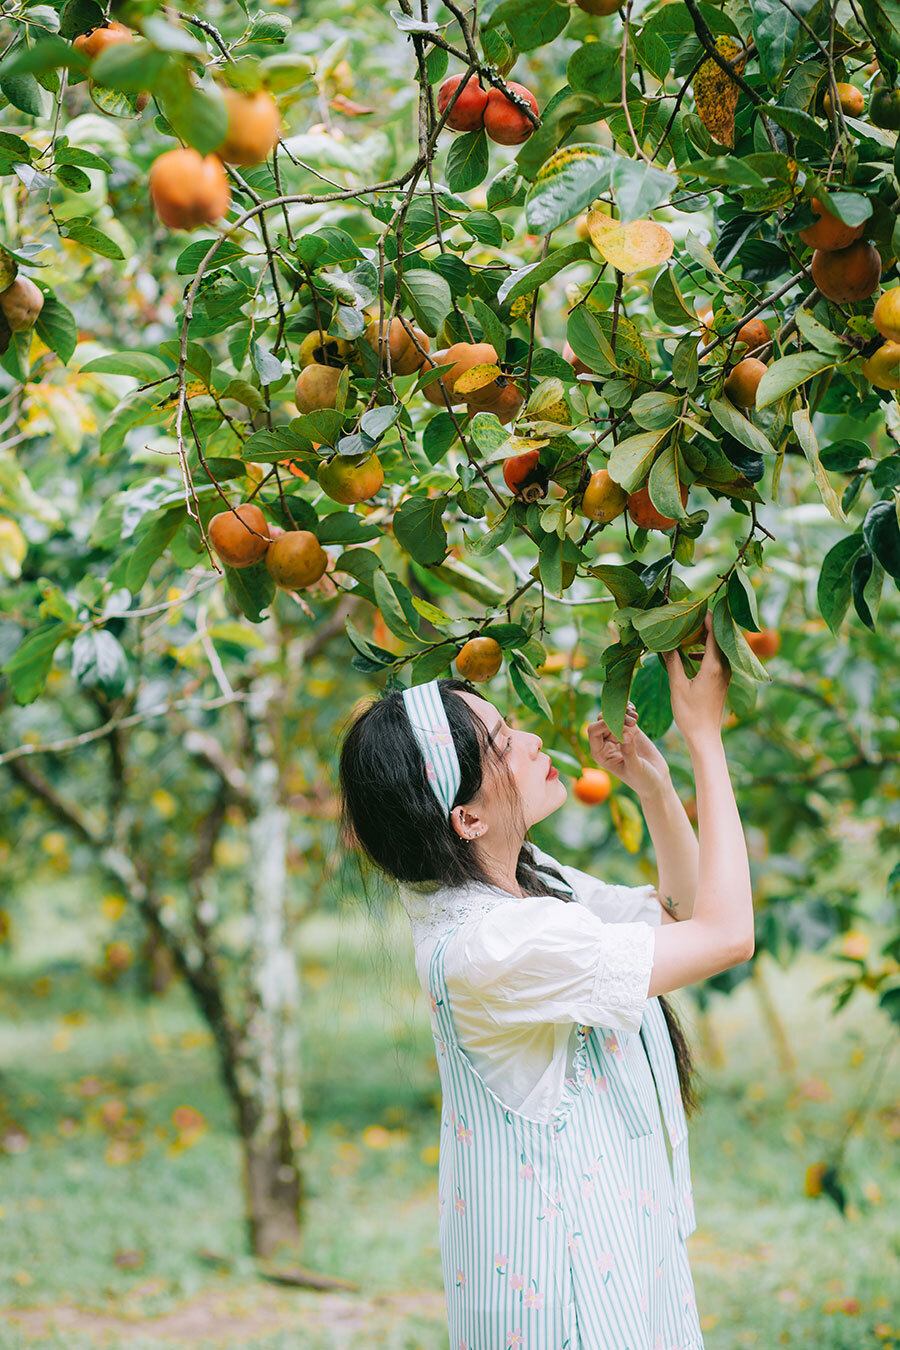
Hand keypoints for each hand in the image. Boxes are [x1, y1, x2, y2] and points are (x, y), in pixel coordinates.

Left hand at [586, 701, 671, 798]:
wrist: (656, 780)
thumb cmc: (643, 780)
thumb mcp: (635, 768)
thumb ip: (629, 752)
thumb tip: (625, 733)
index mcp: (600, 753)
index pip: (594, 732)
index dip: (603, 723)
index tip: (619, 722)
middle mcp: (605, 743)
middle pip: (601, 720)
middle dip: (614, 716)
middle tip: (632, 721)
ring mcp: (617, 735)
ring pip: (612, 715)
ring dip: (622, 712)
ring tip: (635, 718)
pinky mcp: (630, 730)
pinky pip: (624, 715)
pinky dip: (627, 710)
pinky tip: (634, 711)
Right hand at [661, 611, 730, 746]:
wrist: (705, 737)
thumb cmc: (690, 714)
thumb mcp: (678, 686)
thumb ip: (673, 661)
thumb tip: (664, 643)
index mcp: (714, 666)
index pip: (714, 632)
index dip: (705, 617)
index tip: (693, 607)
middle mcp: (724, 667)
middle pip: (719, 637)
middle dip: (704, 625)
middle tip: (687, 616)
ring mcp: (725, 675)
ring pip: (718, 648)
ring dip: (704, 638)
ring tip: (687, 632)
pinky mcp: (722, 681)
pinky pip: (717, 658)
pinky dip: (705, 651)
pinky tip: (691, 655)